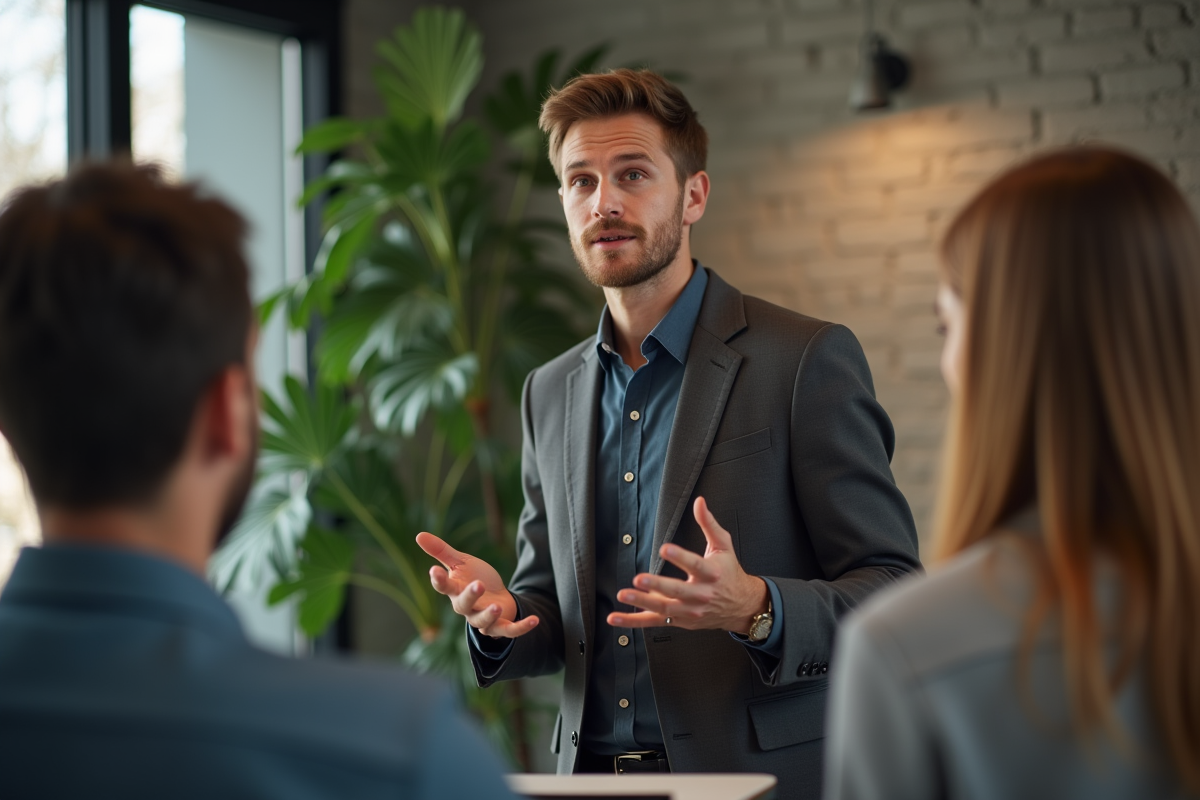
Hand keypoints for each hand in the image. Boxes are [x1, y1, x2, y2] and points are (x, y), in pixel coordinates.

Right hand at [416, 532, 538, 637]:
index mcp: (455, 591)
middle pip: (463, 606)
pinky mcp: (501, 626)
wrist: (495, 596)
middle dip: (470, 596)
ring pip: (483, 622)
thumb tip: (418, 534)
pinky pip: (510, 630)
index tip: (434, 570)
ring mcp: (483, 619)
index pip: (443, 587)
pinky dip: (522, 627)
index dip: (438, 580)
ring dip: (490, 615)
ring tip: (497, 607)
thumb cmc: (474, 578)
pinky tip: (535, 619)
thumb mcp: (460, 562)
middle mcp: (467, 608)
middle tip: (477, 585)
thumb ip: (441, 551)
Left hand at [607, 496, 768, 631]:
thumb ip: (708, 524)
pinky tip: (616, 617)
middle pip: (677, 591)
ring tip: (624, 593)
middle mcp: (701, 595)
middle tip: (639, 578)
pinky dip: (634, 621)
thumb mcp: (723, 546)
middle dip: (657, 585)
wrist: (741, 606)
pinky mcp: (680, 621)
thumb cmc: (729, 573)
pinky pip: (654, 622)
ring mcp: (689, 610)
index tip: (665, 548)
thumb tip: (699, 502)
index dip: (681, 557)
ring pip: (664, 609)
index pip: (696, 565)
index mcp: (711, 574)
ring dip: (642, 602)